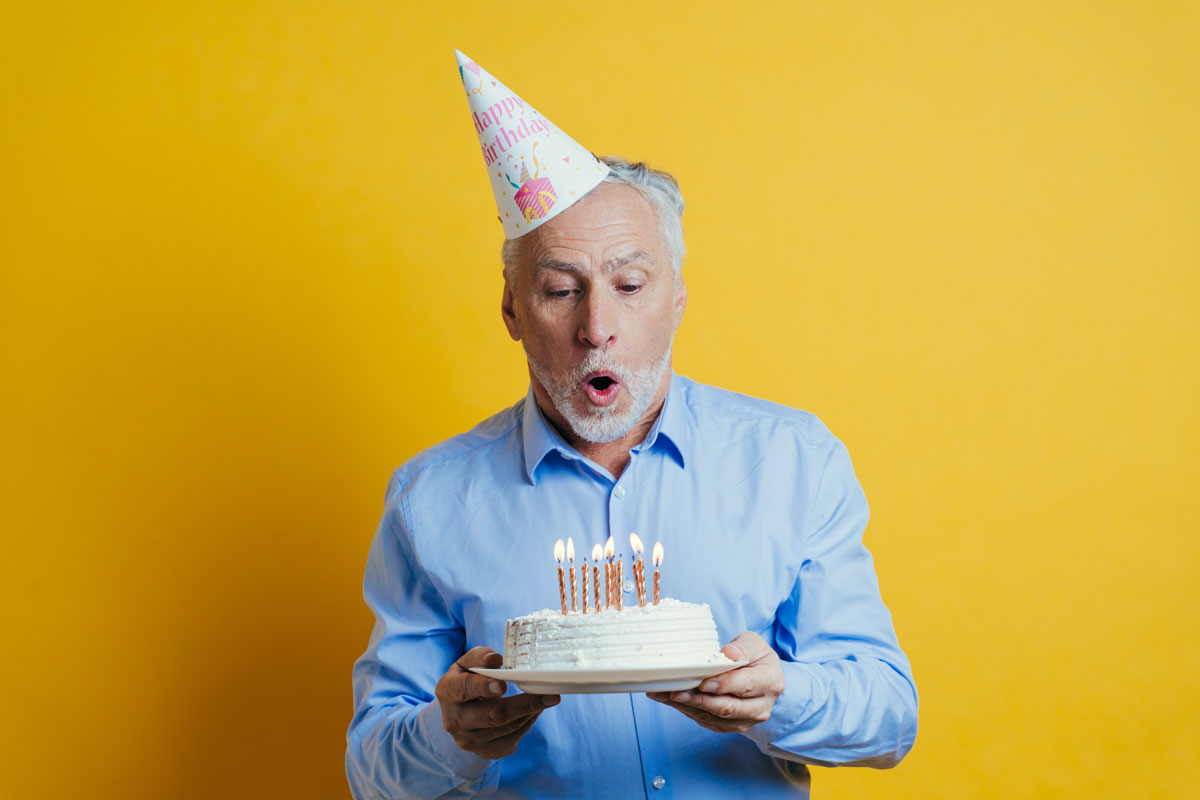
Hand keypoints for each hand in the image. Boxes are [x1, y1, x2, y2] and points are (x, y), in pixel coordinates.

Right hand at [435, 647, 559, 758]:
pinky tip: (535, 709)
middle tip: (550, 695)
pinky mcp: (487, 752)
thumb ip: (479, 657)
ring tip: (548, 697)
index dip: (483, 687)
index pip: (463, 690)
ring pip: (508, 727)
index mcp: (446, 692)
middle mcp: (455, 721)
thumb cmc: (466, 680)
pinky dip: (528, 721)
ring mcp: (471, 741)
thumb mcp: (466, 663)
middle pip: (492, 716)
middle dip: (523, 705)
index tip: (504, 685)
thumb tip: (496, 659)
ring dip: (531, 711)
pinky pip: (514, 737)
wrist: (459, 713)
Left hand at [647, 631, 783, 732]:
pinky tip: (668, 699)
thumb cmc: (755, 658)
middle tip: (675, 692)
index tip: (702, 682)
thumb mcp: (754, 644)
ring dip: (687, 706)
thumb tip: (728, 654)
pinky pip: (705, 721)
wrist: (761, 680)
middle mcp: (759, 707)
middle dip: (699, 700)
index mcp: (770, 683)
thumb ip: (742, 647)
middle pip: (727, 707)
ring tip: (663, 694)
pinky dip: (686, 710)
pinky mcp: (728, 726)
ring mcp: (744, 721)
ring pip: (712, 717)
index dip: (723, 685)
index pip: (745, 686)